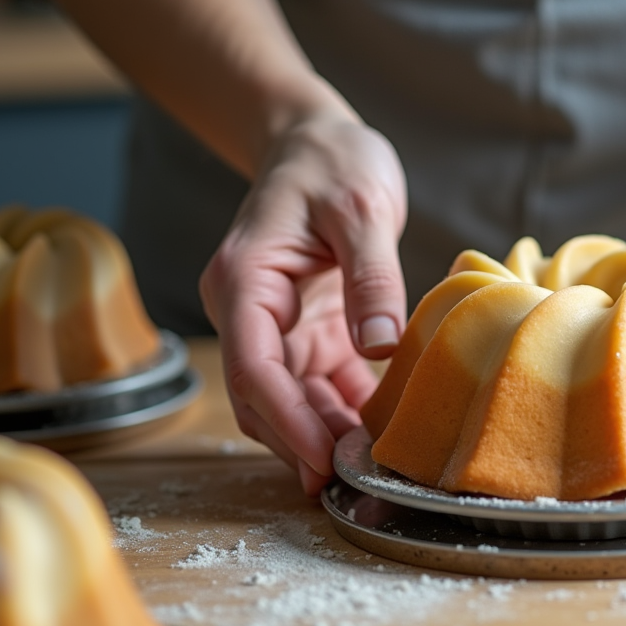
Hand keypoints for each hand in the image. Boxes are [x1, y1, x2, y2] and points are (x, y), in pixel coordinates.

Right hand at [200, 111, 407, 495]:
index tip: (321, 461)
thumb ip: (372, 276)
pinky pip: (321, 386)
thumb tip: (382, 347)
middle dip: (303, 443)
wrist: (319, 142)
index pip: (252, 366)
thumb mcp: (362, 208)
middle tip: (355, 483)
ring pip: (291, 401)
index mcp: (244, 281)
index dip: (285, 420)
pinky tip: (381, 434)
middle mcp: (250, 312)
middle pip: (264, 398)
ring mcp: (278, 327)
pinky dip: (346, 413)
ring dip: (325, 436)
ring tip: (372, 468)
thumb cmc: (333, 162)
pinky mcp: (309, 332)